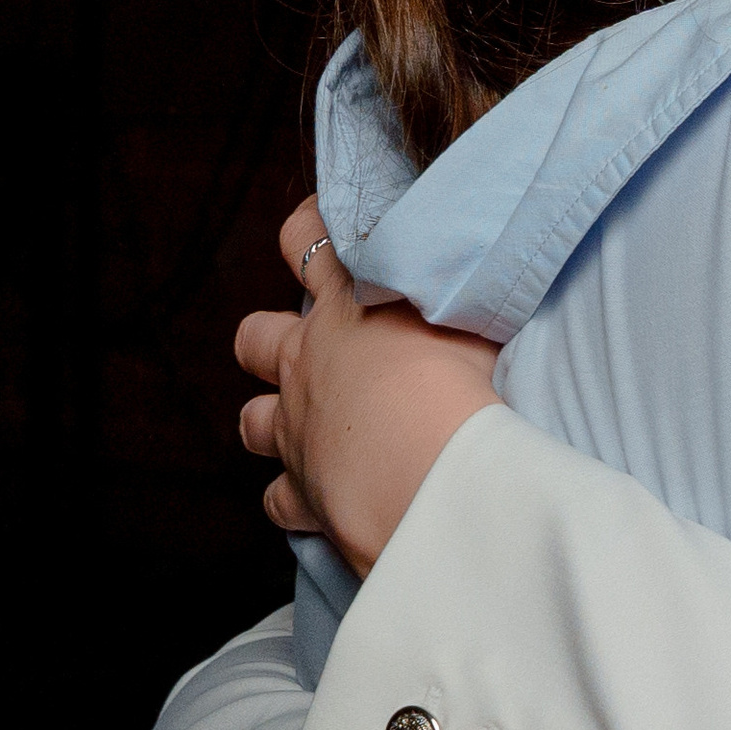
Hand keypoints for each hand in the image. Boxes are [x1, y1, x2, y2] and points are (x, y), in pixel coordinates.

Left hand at [237, 204, 498, 572]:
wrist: (427, 463)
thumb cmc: (456, 380)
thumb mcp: (468, 314)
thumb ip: (456, 293)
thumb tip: (478, 274)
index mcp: (345, 306)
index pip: (306, 239)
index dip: (307, 230)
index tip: (319, 227)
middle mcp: (305, 363)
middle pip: (254, 338)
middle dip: (269, 343)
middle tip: (307, 350)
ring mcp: (295, 428)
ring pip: (252, 422)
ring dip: (271, 424)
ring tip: (307, 431)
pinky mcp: (301, 490)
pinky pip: (280, 500)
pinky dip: (296, 500)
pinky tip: (322, 502)